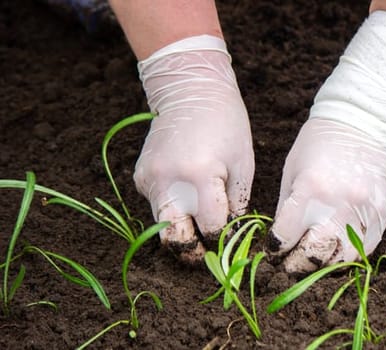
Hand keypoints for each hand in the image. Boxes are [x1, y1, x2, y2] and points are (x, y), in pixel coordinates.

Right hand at [132, 35, 253, 262]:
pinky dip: (172, 210)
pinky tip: (187, 199)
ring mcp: (148, 179)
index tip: (231, 239)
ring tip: (201, 231)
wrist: (190, 91)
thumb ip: (236, 202)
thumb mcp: (242, 163)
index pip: (210, 225)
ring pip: (162, 224)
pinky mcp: (140, 177)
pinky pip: (156, 205)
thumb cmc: (226, 125)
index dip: (222, 237)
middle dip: (191, 250)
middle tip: (207, 256)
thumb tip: (231, 235)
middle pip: (173, 236)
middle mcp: (167, 179)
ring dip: (181, 231)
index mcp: (199, 174)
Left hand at [270, 119, 385, 272]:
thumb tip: (281, 242)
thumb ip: (287, 208)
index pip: (285, 238)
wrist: (363, 123)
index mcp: (309, 191)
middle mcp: (337, 205)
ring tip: (316, 263)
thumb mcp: (293, 170)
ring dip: (326, 266)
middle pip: (313, 256)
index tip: (275, 250)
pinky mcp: (382, 214)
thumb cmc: (320, 143)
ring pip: (343, 260)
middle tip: (292, 265)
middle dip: (298, 266)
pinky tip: (339, 253)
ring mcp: (363, 211)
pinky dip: (350, 257)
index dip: (276, 249)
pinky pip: (367, 249)